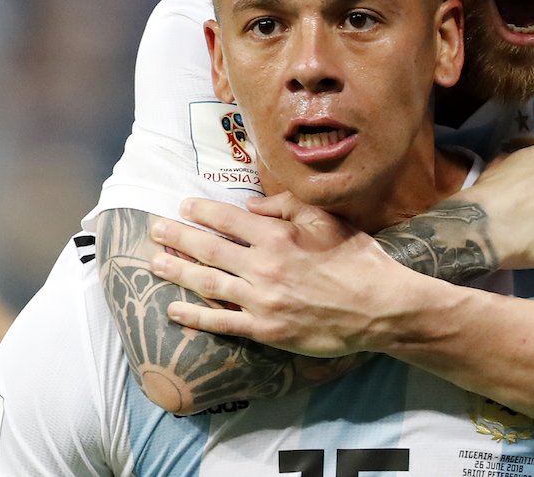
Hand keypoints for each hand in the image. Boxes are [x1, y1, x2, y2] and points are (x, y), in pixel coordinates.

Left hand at [150, 195, 410, 356]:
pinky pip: (223, 322)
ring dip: (178, 271)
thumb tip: (252, 207)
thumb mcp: (328, 220)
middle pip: (209, 249)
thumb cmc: (358, 258)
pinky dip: (196, 317)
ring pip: (208, 283)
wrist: (379, 307)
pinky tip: (175, 310)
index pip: (229, 219)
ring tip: (154, 262)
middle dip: (178, 237)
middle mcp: (263, 266)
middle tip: (154, 228)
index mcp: (278, 236)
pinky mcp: (266, 329)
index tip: (184, 205)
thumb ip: (287, 208)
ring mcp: (261, 300)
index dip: (202, 211)